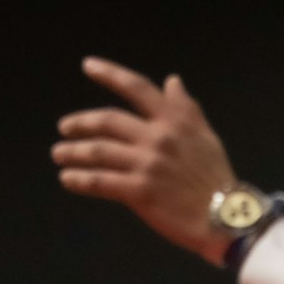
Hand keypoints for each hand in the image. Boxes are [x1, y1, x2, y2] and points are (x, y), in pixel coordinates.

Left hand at [52, 57, 236, 264]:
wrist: (224, 218)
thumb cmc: (215, 178)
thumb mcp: (205, 135)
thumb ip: (185, 107)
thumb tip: (172, 80)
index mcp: (174, 120)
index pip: (137, 88)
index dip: (110, 74)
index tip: (88, 65)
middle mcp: (158, 137)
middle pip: (108, 121)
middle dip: (81, 123)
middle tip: (64, 128)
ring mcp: (147, 165)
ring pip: (99, 152)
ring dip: (73, 152)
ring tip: (58, 154)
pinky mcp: (140, 192)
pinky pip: (101, 182)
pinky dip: (80, 180)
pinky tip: (68, 179)